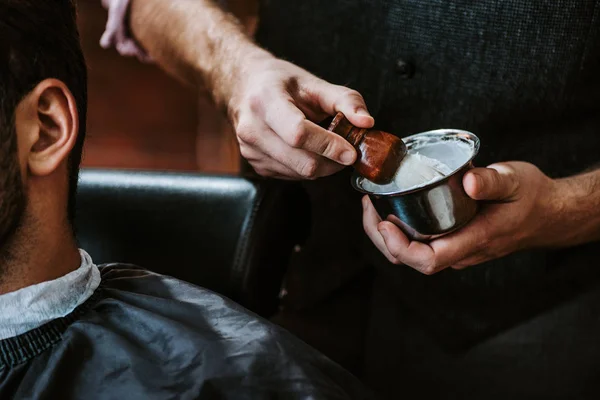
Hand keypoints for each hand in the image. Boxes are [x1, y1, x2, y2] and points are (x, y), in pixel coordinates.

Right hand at [228, 55, 373, 178]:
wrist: (244, 87)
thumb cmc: (279, 82)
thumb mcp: (312, 82)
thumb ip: (344, 100)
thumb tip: (366, 122)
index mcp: (266, 101)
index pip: (298, 133)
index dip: (328, 145)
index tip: (351, 152)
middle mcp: (253, 128)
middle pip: (302, 161)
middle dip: (332, 161)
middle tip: (347, 151)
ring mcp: (251, 150)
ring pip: (299, 173)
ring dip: (323, 166)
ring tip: (328, 147)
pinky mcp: (254, 164)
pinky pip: (291, 176)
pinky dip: (308, 168)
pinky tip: (308, 151)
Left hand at [362, 162, 561, 274]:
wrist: (548, 213)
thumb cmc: (532, 197)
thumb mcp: (516, 181)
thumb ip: (493, 181)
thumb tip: (468, 182)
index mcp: (474, 240)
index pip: (428, 260)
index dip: (399, 248)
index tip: (383, 221)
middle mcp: (460, 251)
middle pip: (410, 259)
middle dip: (381, 238)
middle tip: (367, 205)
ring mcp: (456, 248)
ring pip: (411, 253)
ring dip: (386, 235)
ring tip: (372, 205)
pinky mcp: (452, 240)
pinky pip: (419, 244)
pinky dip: (399, 230)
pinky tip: (390, 208)